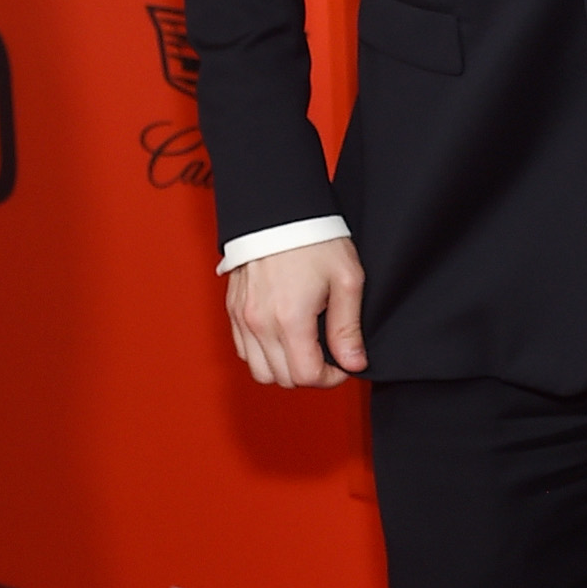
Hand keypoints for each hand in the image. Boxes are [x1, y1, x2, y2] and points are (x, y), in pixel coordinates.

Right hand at [225, 239, 367, 387]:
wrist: (278, 209)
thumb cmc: (315, 239)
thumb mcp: (346, 280)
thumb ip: (348, 328)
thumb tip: (353, 364)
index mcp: (290, 319)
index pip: (306, 376)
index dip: (331, 378)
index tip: (343, 364)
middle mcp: (260, 323)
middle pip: (283, 379)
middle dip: (309, 375)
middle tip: (328, 356)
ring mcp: (242, 317)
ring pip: (259, 371)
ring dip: (284, 369)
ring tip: (305, 349)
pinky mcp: (233, 309)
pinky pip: (243, 350)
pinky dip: (263, 354)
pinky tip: (283, 338)